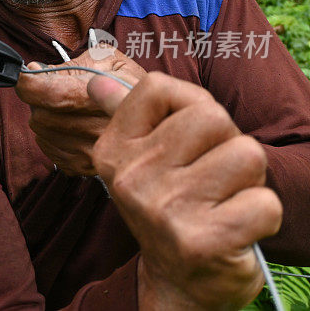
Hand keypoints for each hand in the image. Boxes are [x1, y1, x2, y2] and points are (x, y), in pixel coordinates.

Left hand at [15, 44, 145, 175]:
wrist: (161, 119)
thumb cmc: (131, 83)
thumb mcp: (107, 58)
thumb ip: (68, 63)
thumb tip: (35, 69)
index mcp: (101, 99)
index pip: (49, 94)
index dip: (29, 83)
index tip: (26, 75)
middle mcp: (95, 131)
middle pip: (40, 114)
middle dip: (39, 99)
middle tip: (54, 88)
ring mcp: (89, 153)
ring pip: (42, 132)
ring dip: (46, 116)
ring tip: (67, 107)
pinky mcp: (83, 168)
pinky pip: (49, 150)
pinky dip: (52, 135)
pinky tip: (70, 124)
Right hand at [88, 72, 282, 309]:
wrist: (178, 283)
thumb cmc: (168, 207)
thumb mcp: (138, 160)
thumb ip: (125, 114)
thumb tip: (97, 80)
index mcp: (113, 151)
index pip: (157, 87)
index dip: (189, 103)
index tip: (187, 135)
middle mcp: (132, 177)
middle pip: (213, 116)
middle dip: (226, 144)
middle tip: (212, 175)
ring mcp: (165, 209)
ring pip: (247, 154)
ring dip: (249, 180)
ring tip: (223, 200)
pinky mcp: (204, 241)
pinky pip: (265, 202)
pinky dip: (262, 216)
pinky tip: (235, 228)